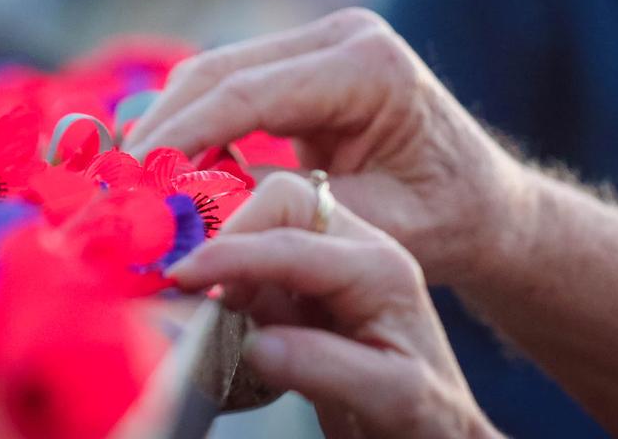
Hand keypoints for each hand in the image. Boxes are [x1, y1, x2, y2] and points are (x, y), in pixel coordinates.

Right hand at [125, 8, 535, 284]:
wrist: (484, 203)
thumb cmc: (445, 221)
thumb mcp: (372, 228)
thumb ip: (282, 216)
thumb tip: (186, 220)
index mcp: (370, 65)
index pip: (249, 92)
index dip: (181, 136)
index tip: (129, 180)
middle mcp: (344, 35)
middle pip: (220, 71)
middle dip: (160, 129)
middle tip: (108, 182)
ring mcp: (322, 40)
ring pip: (214, 73)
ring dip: (166, 125)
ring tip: (120, 179)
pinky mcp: (303, 60)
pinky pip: (228, 86)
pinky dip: (189, 124)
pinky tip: (156, 166)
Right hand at [168, 172, 502, 438]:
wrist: (437, 426)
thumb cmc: (428, 413)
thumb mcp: (395, 399)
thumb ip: (326, 369)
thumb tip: (253, 344)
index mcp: (380, 268)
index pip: (293, 242)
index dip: (231, 255)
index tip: (180, 276)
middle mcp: (355, 247)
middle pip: (280, 201)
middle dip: (228, 232)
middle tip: (187, 284)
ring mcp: (328, 258)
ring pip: (262, 221)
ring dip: (223, 253)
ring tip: (197, 302)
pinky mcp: (304, 279)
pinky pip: (255, 257)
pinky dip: (227, 276)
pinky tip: (216, 311)